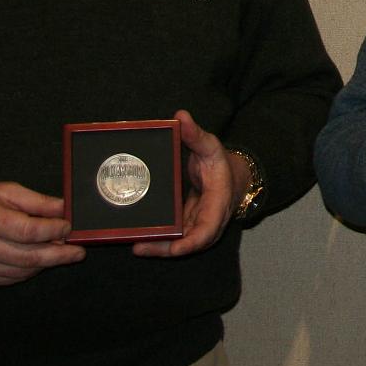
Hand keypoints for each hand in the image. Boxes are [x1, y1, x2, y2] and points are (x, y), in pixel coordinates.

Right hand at [0, 181, 83, 284]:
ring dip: (45, 263)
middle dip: (58, 255)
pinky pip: (12, 278)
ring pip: (22, 270)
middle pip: (29, 256)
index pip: (28, 231)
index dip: (53, 230)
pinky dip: (29, 270)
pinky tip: (39, 260)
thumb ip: (35, 201)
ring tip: (61, 253)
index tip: (68, 226)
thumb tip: (64, 208)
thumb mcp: (3, 190)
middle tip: (78, 252)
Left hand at [136, 110, 237, 258]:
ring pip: (178, 244)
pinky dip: (158, 239)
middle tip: (138, 246)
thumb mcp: (210, 146)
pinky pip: (173, 238)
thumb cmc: (219, 163)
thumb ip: (195, 134)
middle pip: (186, 245)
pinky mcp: (187, 226)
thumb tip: (180, 116)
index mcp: (216, 205)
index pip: (205, 232)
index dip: (189, 244)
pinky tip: (137, 238)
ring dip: (157, 248)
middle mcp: (207, 222)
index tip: (174, 249)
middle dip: (163, 249)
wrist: (230, 177)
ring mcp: (196, 226)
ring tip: (134, 245)